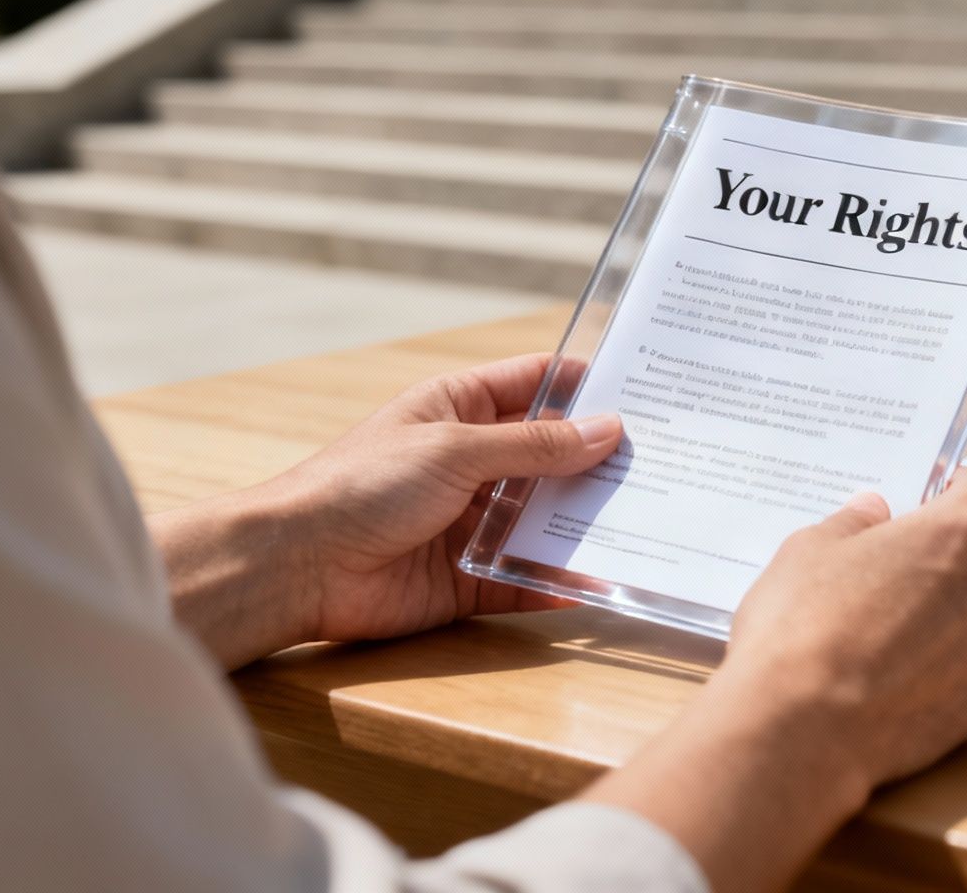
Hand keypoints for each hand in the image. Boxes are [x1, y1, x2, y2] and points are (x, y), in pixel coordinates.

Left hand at [151, 354, 618, 667]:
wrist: (298, 566)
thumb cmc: (363, 485)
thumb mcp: (456, 449)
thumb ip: (535, 445)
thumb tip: (608, 430)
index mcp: (461, 410)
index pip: (537, 385)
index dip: (587, 385)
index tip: (648, 390)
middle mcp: (472, 463)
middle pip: (552, 456)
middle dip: (601, 460)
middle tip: (668, 462)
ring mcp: (472, 521)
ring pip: (546, 519)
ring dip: (589, 521)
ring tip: (654, 519)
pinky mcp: (470, 578)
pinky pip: (528, 579)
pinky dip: (561, 582)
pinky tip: (604, 580)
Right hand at [723, 468, 966, 787]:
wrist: (802, 732)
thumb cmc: (804, 627)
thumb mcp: (812, 549)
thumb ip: (855, 524)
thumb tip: (874, 513)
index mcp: (961, 535)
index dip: (958, 494)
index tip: (928, 505)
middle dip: (945, 563)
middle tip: (887, 578)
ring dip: (945, 620)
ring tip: (880, 640)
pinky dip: (942, 672)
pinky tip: (891, 683)